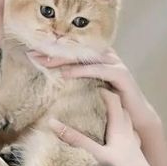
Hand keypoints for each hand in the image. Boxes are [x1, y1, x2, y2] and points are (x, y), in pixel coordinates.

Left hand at [27, 46, 161, 137]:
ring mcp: (115, 63)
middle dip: (53, 51)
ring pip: (85, 57)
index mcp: (97, 56)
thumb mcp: (88, 88)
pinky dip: (80, 71)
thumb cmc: (109, 103)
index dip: (52, 49)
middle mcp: (106, 55)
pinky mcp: (121, 74)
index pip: (72, 48)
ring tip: (45, 63)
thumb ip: (75, 79)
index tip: (31, 52)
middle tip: (33, 54)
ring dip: (63, 59)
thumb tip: (49, 78)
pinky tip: (65, 74)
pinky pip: (98, 69)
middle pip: (76, 49)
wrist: (135, 117)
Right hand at [47, 88, 163, 165]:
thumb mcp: (95, 154)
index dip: (101, 90)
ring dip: (115, 118)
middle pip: (121, 110)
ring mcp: (133, 147)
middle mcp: (129, 134)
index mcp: (121, 129)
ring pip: (126, 125)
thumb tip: (53, 123)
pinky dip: (119, 135)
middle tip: (92, 97)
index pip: (113, 100)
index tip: (88, 86)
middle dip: (108, 101)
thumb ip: (75, 139)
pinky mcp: (134, 159)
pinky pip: (127, 140)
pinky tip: (112, 142)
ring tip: (100, 117)